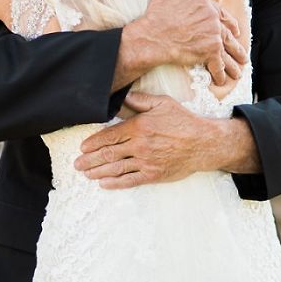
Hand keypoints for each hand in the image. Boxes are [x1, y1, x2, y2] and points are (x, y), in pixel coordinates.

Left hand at [75, 92, 206, 188]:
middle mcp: (140, 145)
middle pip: (109, 154)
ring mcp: (146, 161)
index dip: (94, 142)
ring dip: (97, 172)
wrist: (203, 143)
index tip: (83, 147)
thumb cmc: (183, 121)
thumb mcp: (163, 103)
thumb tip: (122, 98)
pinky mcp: (153, 175)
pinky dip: (114, 183)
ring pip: (116, 168)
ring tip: (85, 174)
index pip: (110, 135)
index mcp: (139, 126)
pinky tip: (103, 183)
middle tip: (77, 164)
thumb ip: (140, 101)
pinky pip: (130, 180)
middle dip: (90, 159)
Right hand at [139, 0, 246, 85]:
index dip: (229, 23)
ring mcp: (212, 33)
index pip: (221, 13)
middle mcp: (212, 16)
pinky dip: (220, 74)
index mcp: (204, 1)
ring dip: (234, 62)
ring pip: (227, 49)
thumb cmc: (155, 14)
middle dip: (236, 45)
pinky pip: (218, 64)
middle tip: (242, 55)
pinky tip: (222, 80)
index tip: (235, 30)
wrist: (151, 36)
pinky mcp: (210, 50)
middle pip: (228, 32)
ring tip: (239, 70)